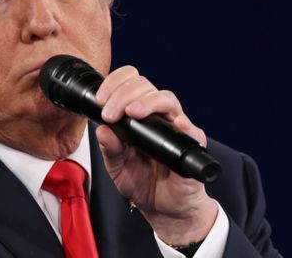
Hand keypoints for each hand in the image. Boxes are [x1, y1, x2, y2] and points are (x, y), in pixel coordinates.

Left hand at [94, 65, 217, 245]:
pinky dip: (183, 124)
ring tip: (132, 112)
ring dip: (147, 101)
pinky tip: (175, 124)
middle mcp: (157, 116)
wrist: (163, 208)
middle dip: (123, 94)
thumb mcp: (116, 167)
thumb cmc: (142, 183)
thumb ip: (110, 149)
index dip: (114, 84)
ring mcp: (175, 128)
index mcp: (138, 116)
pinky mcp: (191, 143)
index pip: (129, 84)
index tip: (100, 100)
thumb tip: (101, 130)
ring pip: (167, 99)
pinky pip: (191, 129)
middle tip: (110, 112)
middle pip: (145, 86)